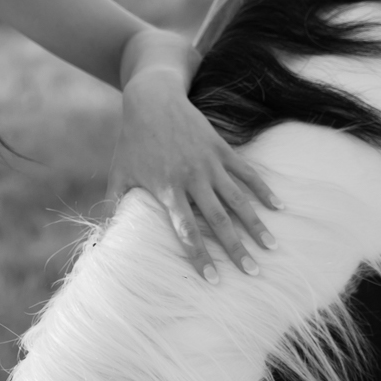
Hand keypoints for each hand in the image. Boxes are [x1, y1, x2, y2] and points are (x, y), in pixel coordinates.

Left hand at [110, 61, 279, 282]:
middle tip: (253, 273)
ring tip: (271, 247)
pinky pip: (247, 173)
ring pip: (238, 200)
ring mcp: (210, 164)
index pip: (187, 231)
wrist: (153, 100)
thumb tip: (102, 241)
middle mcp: (192, 179)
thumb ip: (114, 208)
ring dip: (256, 225)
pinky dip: (264, 190)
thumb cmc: (133, 142)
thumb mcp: (120, 175)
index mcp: (167, 190)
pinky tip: (278, 207)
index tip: (213, 279)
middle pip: (219, 220)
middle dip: (236, 249)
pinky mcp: (222, 149)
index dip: (200, 256)